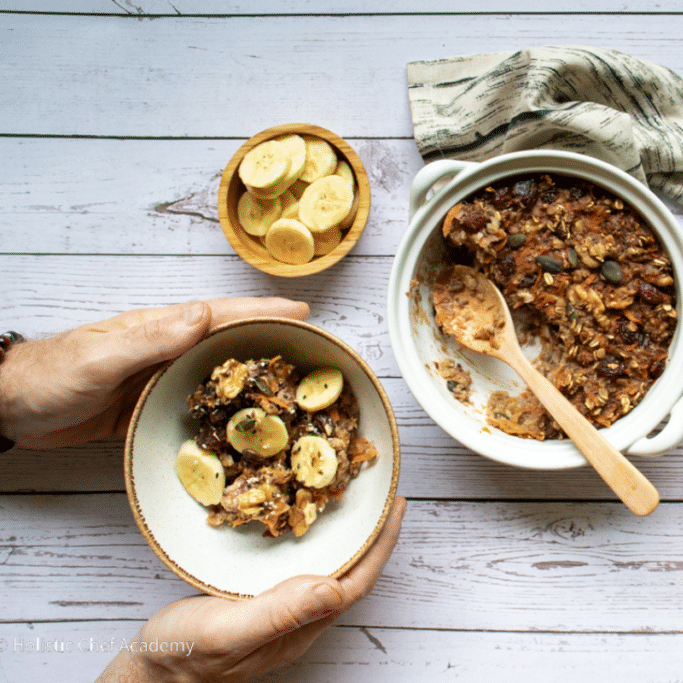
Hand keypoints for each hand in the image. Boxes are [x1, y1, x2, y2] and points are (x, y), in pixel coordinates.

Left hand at [0, 298, 309, 448]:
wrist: (9, 407)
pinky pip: (197, 404)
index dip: (263, 311)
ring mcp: (159, 377)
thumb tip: (204, 316)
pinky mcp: (148, 406)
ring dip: (253, 378)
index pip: (222, 315)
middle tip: (314, 352)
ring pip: (218, 373)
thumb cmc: (50, 376)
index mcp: (160, 329)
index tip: (303, 311)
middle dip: (272, 341)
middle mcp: (166, 349)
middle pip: (229, 342)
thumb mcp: (102, 357)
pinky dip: (224, 409)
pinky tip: (242, 423)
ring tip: (292, 389)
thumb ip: (151, 339)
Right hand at [98, 496, 406, 682]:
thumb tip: (334, 588)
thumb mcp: (226, 631)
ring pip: (328, 569)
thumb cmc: (182, 658)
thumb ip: (279, 613)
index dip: (381, 545)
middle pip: (350, 573)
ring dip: (347, 536)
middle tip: (384, 493)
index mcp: (300, 626)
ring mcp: (280, 611)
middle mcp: (298, 619)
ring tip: (355, 499)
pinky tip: (303, 520)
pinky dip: (313, 539)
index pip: (357, 582)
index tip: (397, 508)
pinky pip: (301, 567)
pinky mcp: (260, 601)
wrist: (147, 674)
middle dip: (372, 535)